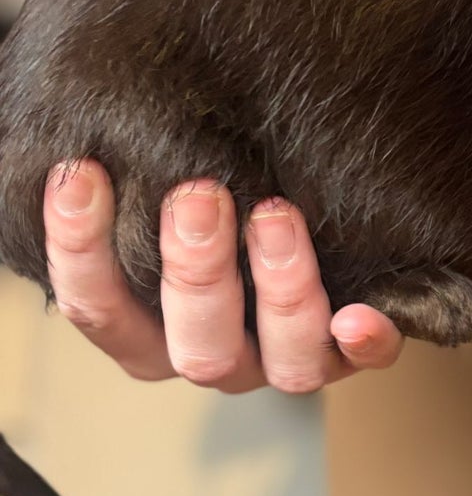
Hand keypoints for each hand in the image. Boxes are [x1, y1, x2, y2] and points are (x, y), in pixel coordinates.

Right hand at [43, 161, 402, 391]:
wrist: (295, 200)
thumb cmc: (208, 183)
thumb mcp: (164, 182)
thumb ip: (138, 175)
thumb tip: (100, 131)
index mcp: (149, 330)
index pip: (99, 308)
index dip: (81, 248)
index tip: (82, 174)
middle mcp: (214, 352)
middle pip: (195, 348)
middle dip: (196, 269)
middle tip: (198, 193)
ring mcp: (283, 360)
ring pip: (282, 363)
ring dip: (281, 291)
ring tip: (276, 215)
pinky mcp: (351, 351)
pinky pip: (366, 362)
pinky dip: (366, 342)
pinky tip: (359, 315)